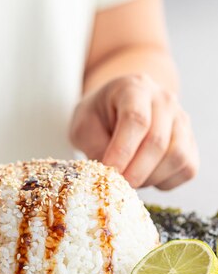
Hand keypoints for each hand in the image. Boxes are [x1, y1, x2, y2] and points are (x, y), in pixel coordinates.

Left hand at [69, 74, 198, 188]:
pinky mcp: (190, 142)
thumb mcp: (83, 125)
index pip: (136, 119)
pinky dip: (165, 181)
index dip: (123, 150)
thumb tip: (111, 174)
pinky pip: (186, 168)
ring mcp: (182, 120)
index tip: (110, 171)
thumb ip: (95, 146)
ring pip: (177, 157)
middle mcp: (164, 100)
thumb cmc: (98, 116)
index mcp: (134, 88)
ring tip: (129, 179)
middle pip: (158, 141)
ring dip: (151, 177)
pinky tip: (145, 176)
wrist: (118, 108)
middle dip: (135, 171)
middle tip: (117, 185)